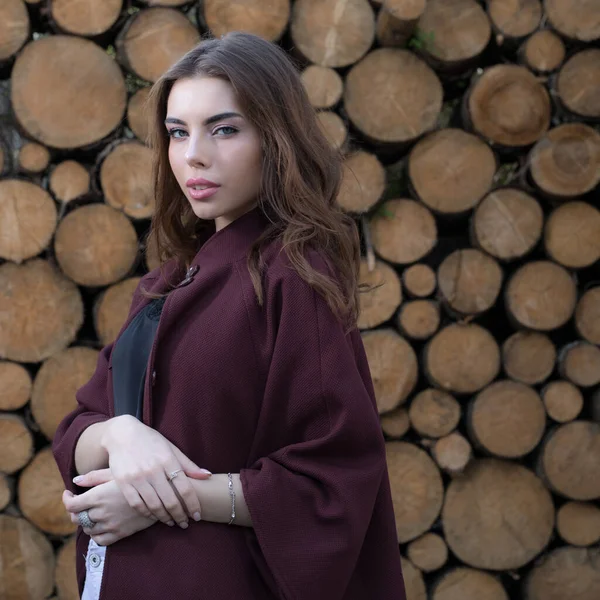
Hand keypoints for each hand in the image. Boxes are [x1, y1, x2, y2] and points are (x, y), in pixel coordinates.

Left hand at [63, 471, 156, 545]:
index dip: (66, 500)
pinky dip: (95, 534)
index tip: (69, 494)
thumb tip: (76, 480)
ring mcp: (110, 525)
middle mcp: (101, 512)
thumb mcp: (116, 472)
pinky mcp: (120, 533)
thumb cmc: (137, 477)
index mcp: (99, 496)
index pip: (72, 505)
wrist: (160, 492)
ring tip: (91, 512)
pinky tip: (99, 524)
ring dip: (85, 522)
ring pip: (87, 529)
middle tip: (79, 503)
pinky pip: (99, 540)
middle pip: (77, 518)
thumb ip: (94, 477)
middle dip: (75, 510)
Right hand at [84, 415, 210, 528]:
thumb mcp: (171, 449)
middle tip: (185, 524)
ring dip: (164, 518)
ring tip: (171, 522)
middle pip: (170, 500)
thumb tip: (208, 475)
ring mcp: (137, 477)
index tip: (197, 515)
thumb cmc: (151, 442)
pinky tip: (153, 516)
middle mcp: (153, 470)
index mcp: (168, 460)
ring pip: (154, 505)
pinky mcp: (123, 482)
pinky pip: (137, 504)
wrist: (122, 434)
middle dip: (180, 516)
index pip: (185, 488)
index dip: (193, 504)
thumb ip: (188, 465)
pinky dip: (147, 513)